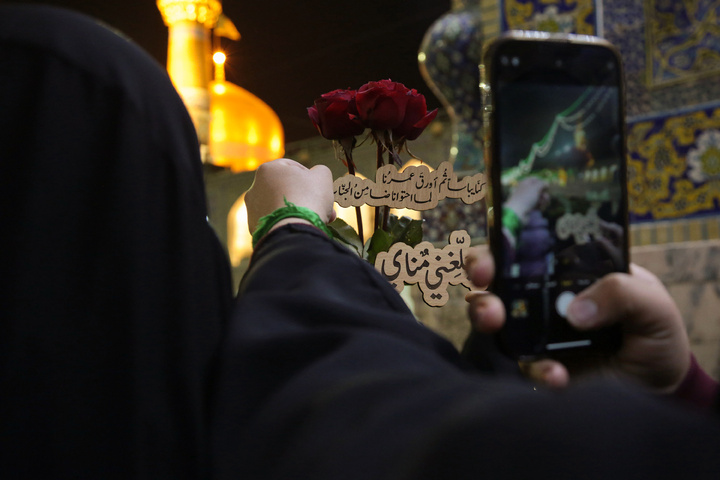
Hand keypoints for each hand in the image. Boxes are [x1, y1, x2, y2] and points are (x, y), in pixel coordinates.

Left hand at [245, 158, 335, 234]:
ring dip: (298, 212)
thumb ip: (320, 170)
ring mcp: (253, 209)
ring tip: (315, 221)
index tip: (320, 188)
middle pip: (287, 189)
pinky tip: (301, 229)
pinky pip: (276, 222)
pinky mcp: (255, 227)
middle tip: (323, 207)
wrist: (293, 231)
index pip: (293, 168)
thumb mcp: (322, 176)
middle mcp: (255, 187)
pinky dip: (288, 224)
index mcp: (268, 169)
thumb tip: (316, 174)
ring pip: (281, 207)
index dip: (310, 177)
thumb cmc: (308, 198)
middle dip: (306, 197)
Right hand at [464, 248, 690, 393]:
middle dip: (480, 285)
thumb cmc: (655, 329)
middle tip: (488, 301)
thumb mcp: (651, 303)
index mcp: (563, 270)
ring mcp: (536, 332)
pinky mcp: (541, 366)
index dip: (497, 248)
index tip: (488, 263)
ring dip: (487, 320)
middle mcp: (540, 297)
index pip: (521, 248)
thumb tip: (575, 311)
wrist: (661, 383)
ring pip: (494, 322)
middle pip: (494, 282)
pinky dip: (536, 370)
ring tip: (499, 327)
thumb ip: (621, 293)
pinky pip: (525, 367)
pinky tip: (556, 375)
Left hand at [504, 177, 548, 221]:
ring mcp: (527, 199)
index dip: (542, 182)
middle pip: (538, 189)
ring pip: (539, 197)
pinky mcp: (528, 206)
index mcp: (525, 183)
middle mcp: (525, 190)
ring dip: (543, 200)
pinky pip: (537, 204)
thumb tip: (547, 183)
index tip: (547, 187)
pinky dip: (540, 205)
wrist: (517, 212)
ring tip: (543, 204)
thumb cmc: (526, 198)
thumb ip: (542, 184)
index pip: (535, 179)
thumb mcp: (535, 188)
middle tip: (546, 198)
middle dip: (544, 193)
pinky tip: (540, 208)